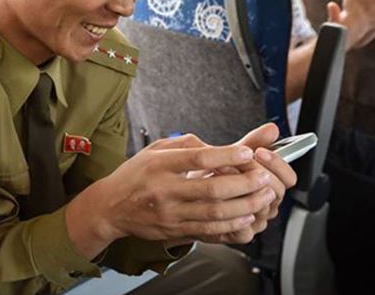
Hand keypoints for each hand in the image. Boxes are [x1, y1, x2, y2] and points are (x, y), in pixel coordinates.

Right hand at [82, 134, 278, 246]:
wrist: (110, 207)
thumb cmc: (134, 175)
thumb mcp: (154, 150)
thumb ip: (185, 144)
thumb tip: (216, 146)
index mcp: (159, 165)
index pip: (197, 158)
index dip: (227, 155)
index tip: (248, 151)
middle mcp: (164, 190)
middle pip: (212, 189)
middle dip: (245, 183)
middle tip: (264, 177)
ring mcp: (170, 213)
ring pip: (215, 213)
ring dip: (245, 205)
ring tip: (263, 196)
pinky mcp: (174, 230)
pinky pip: (209, 230)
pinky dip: (232, 224)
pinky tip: (246, 216)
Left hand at [192, 123, 296, 243]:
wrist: (188, 196)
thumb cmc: (212, 176)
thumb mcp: (233, 156)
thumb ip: (254, 143)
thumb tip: (273, 129)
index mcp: (271, 186)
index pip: (288, 178)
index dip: (277, 164)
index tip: (260, 151)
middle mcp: (267, 204)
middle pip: (277, 192)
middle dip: (257, 172)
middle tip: (238, 160)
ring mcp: (255, 221)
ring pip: (260, 207)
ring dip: (238, 185)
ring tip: (220, 169)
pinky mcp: (240, 234)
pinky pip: (243, 227)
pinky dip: (229, 209)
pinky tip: (216, 196)